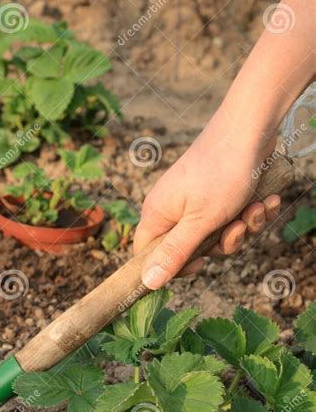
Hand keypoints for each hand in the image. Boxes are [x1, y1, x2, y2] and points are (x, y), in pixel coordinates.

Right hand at [133, 115, 280, 288]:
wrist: (251, 129)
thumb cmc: (222, 172)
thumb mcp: (200, 222)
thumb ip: (175, 254)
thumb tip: (147, 282)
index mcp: (158, 213)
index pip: (147, 253)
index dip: (171, 266)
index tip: (200, 264)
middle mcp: (173, 207)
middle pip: (191, 249)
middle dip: (223, 242)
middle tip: (237, 225)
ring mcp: (196, 200)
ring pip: (217, 235)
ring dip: (244, 226)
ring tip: (256, 206)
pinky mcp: (218, 194)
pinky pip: (232, 218)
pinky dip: (251, 212)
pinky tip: (265, 200)